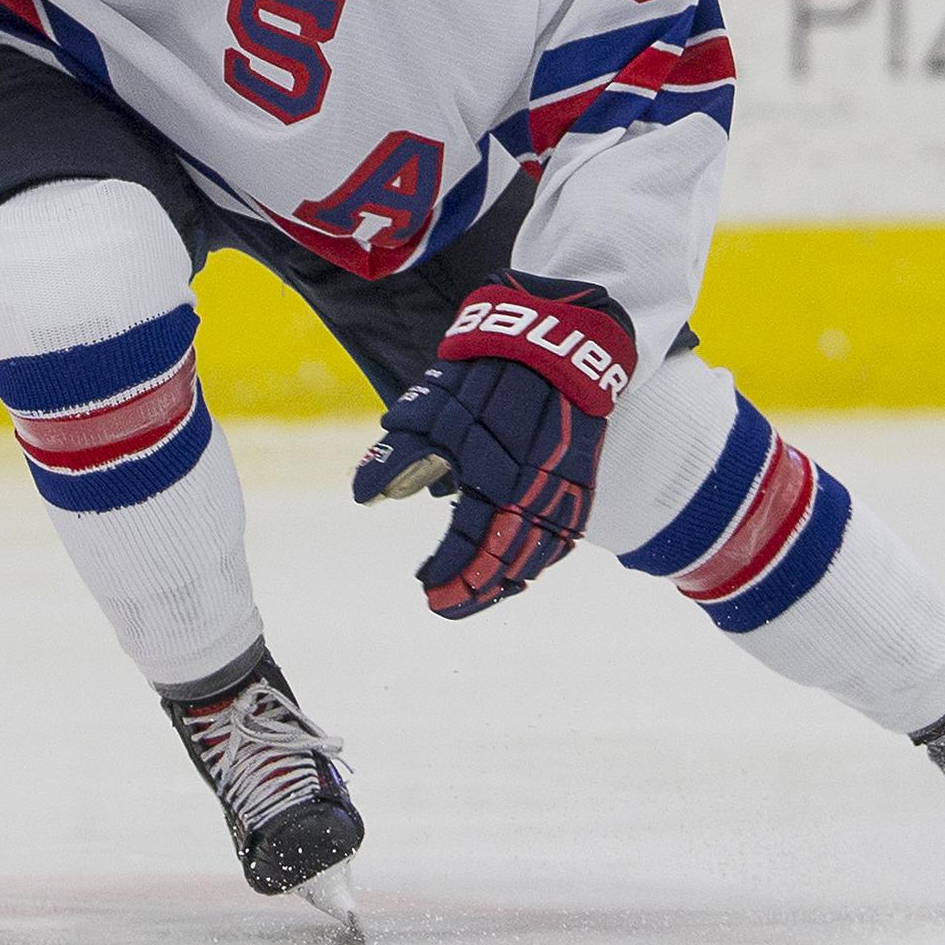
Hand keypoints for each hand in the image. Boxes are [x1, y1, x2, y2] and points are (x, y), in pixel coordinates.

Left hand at [351, 273, 636, 614]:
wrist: (557, 338)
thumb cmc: (486, 371)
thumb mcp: (432, 408)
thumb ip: (400, 456)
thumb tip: (363, 497)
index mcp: (495, 479)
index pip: (470, 546)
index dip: (451, 576)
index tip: (428, 593)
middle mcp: (533, 492)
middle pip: (506, 563)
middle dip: (477, 592)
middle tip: (448, 606)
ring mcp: (563, 487)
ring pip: (539, 554)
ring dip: (509, 581)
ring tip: (481, 595)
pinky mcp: (581, 476)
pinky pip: (565, 532)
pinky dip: (542, 557)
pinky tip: (524, 565)